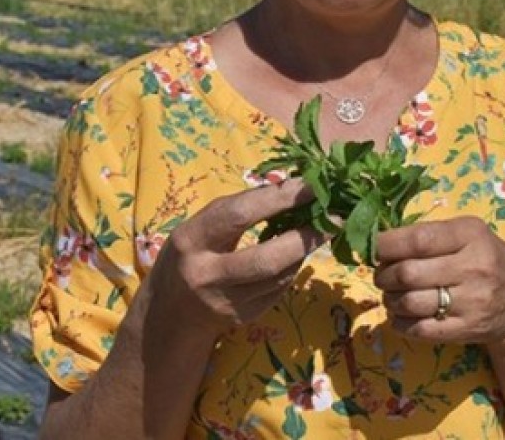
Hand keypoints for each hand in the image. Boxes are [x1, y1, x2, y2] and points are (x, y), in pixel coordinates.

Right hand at [145, 178, 324, 335]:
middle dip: (305, 237)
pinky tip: (295, 255)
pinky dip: (292, 270)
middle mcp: (206, 276)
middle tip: (333, 219)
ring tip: (317, 231)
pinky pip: (279, 291)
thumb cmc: (190, 254)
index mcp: (191, 241)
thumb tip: (291, 188)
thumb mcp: (200, 225)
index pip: (239, 216)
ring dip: (303, 252)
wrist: (170, 313)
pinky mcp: (243, 319)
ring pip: (278, 277)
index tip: (309, 186)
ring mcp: (225, 303)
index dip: (278, 199)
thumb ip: (238, 209)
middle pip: (266, 260)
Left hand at [374, 216, 504, 348]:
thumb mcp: (469, 234)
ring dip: (389, 299)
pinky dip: (399, 322)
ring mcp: (471, 302)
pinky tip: (400, 314)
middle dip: (383, 275)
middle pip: (407, 273)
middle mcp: (473, 267)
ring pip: (409, 302)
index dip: (386, 245)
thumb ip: (430, 234)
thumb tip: (378, 242)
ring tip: (391, 294)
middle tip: (382, 275)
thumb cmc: (487, 260)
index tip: (375, 248)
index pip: (417, 239)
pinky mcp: (465, 330)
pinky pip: (418, 329)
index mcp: (471, 235)